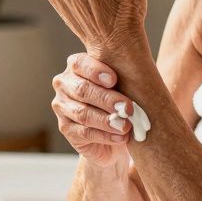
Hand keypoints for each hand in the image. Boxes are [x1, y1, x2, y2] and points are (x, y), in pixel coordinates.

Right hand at [52, 52, 133, 167]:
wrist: (114, 132)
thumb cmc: (120, 101)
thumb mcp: (123, 86)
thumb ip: (124, 79)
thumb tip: (139, 83)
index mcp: (77, 67)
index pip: (80, 64)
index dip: (96, 71)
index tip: (114, 80)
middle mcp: (64, 84)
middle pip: (82, 90)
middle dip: (106, 99)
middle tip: (127, 108)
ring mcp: (62, 107)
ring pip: (83, 113)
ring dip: (106, 121)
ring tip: (125, 126)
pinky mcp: (65, 128)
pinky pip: (84, 132)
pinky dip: (105, 135)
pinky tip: (120, 137)